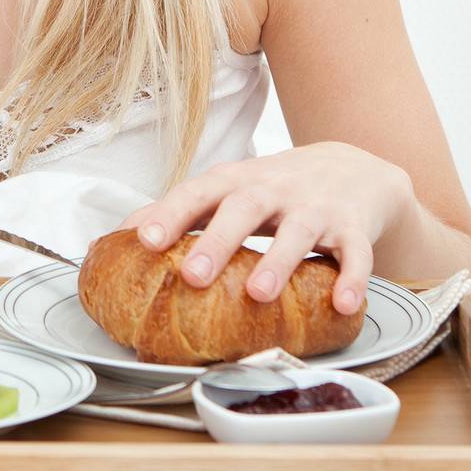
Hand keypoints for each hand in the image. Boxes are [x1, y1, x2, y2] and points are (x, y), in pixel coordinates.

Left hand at [121, 142, 415, 314]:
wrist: (353, 167)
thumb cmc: (275, 188)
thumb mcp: (229, 190)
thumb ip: (180, 212)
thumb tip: (114, 239)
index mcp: (236, 181)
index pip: (197, 192)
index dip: (170, 214)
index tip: (145, 240)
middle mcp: (274, 189)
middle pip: (243, 208)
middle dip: (218, 241)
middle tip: (194, 276)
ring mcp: (316, 207)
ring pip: (298, 231)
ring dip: (278, 262)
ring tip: (258, 295)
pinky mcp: (354, 227)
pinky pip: (356, 253)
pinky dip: (351, 278)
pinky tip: (344, 303)